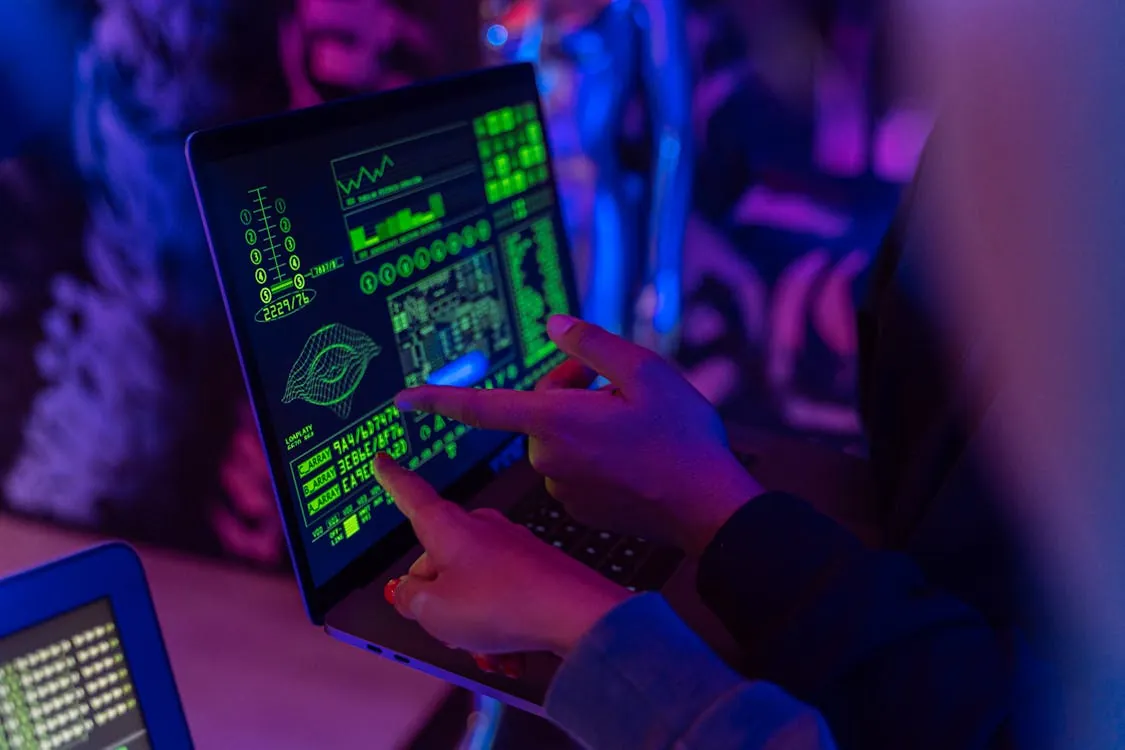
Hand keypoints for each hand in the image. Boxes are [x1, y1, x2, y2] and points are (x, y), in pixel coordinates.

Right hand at [373, 454, 629, 656]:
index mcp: (448, 527)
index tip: (382, 460)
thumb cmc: (506, 603)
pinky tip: (510, 652)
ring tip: (486, 648)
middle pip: (439, 557)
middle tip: (443, 626)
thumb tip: (409, 592)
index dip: (392, 479)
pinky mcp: (535, 566)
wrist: (577, 614)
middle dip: (436, 595)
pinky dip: (501, 624)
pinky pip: (503, 596)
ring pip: (471, 584)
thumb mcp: (434, 610)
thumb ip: (410, 598)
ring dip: (471, 620)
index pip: (411, 495)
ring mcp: (511, 545)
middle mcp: (480, 527)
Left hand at [396, 316, 762, 555]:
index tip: (402, 400)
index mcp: (555, 420)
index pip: (481, 407)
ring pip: (559, 439)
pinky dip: (594, 456)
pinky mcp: (577, 507)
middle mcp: (548, 457)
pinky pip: (573, 468)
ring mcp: (561, 487)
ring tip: (635, 425)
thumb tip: (554, 325)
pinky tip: (634, 455)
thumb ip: (592, 344)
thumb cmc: (681, 437)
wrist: (708, 507)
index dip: (438, 400)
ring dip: (584, 424)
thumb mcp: (646, 372)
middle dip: (570, 391)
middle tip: (615, 387)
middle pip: (539, 411)